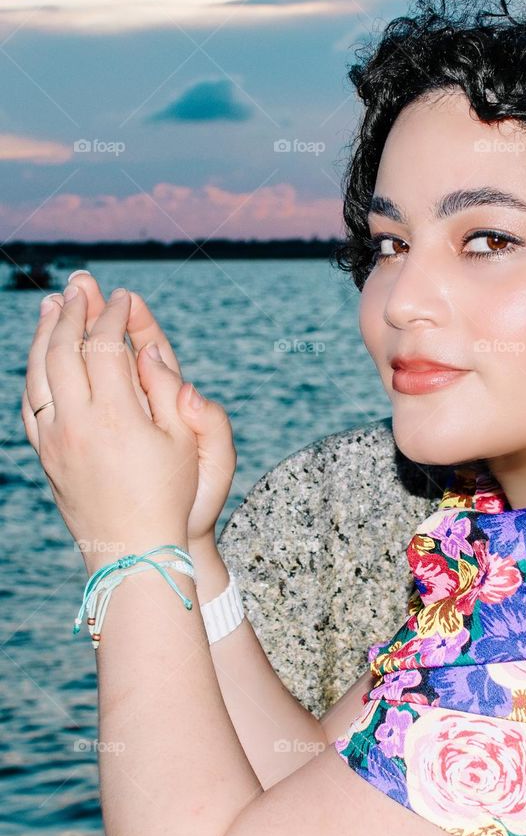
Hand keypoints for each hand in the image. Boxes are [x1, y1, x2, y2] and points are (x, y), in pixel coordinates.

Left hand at [25, 271, 236, 547]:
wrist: (133, 550)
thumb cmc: (172, 495)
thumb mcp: (187, 443)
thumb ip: (168, 390)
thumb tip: (147, 348)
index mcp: (119, 417)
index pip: (104, 347)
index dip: (112, 316)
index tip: (122, 297)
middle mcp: (78, 424)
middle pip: (63, 350)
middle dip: (73, 312)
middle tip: (82, 285)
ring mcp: (54, 439)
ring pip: (37, 372)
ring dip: (44, 333)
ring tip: (53, 305)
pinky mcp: (45, 454)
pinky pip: (29, 401)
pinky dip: (33, 368)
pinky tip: (41, 355)